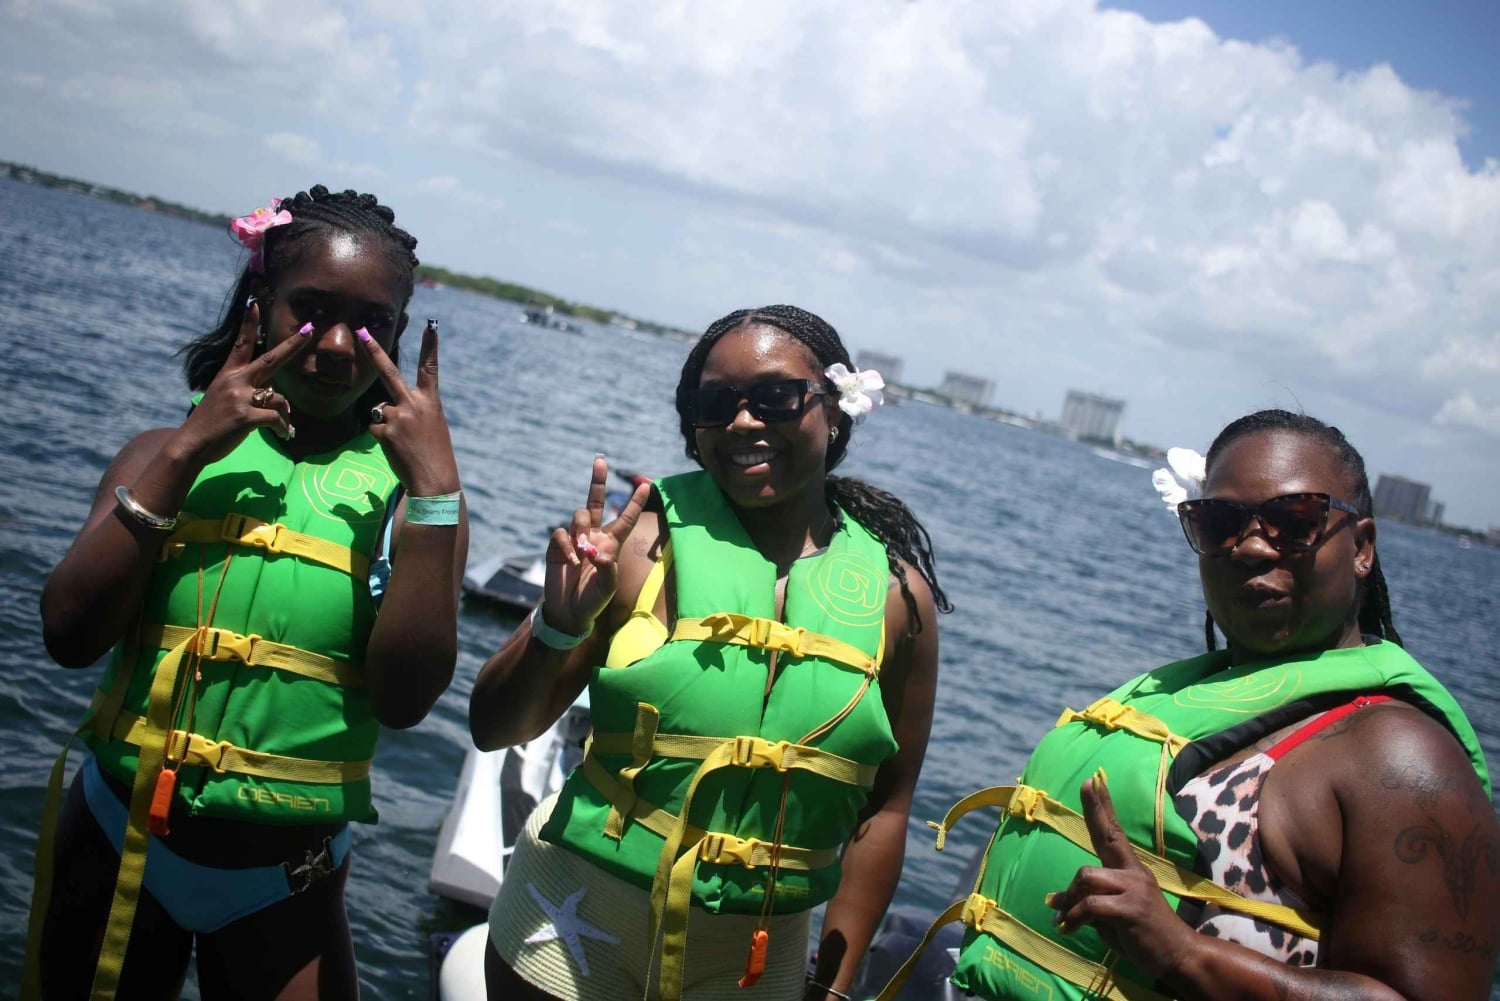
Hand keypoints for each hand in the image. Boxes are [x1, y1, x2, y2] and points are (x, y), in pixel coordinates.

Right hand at [173, 300, 303, 463]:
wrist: (191, 445)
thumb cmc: (210, 424)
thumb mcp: (224, 399)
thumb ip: (247, 390)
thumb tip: (273, 393)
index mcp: (228, 374)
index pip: (241, 345)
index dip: (248, 324)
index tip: (254, 305)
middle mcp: (235, 381)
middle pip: (271, 359)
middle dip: (293, 344)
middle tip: (310, 330)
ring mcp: (240, 397)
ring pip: (280, 399)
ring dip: (286, 414)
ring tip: (283, 427)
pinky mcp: (246, 416)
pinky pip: (277, 419)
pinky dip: (284, 428)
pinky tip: (284, 435)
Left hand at [358, 319, 459, 495]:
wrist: (434, 479)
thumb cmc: (436, 454)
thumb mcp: (432, 425)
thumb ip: (414, 410)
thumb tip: (387, 406)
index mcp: (431, 402)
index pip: (431, 368)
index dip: (431, 345)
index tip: (431, 325)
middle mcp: (414, 405)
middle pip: (389, 372)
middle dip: (374, 351)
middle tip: (361, 331)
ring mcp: (398, 417)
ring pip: (380, 409)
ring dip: (386, 422)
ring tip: (403, 441)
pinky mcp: (384, 431)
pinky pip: (375, 427)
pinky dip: (382, 437)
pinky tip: (395, 448)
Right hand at [541, 456, 649, 635]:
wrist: (570, 611)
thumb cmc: (593, 600)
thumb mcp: (608, 586)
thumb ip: (608, 567)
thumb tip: (596, 550)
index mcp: (611, 543)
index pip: (625, 519)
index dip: (635, 503)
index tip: (646, 484)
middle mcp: (593, 536)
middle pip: (595, 501)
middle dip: (597, 480)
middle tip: (600, 459)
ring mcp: (575, 539)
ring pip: (579, 516)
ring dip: (582, 530)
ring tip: (583, 554)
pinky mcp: (557, 545)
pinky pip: (562, 533)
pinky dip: (567, 545)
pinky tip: (571, 561)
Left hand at [1046, 772, 1197, 979]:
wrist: (1178, 956)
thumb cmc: (1141, 936)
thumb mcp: (1107, 918)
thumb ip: (1084, 903)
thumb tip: (1051, 901)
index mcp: (1129, 871)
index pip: (1112, 833)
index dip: (1103, 808)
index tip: (1094, 781)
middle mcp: (1134, 872)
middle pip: (1108, 836)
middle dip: (1095, 809)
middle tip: (1087, 782)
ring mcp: (1135, 888)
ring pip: (1086, 877)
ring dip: (1070, 901)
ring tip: (1066, 922)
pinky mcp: (1131, 909)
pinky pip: (1090, 904)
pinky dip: (1074, 917)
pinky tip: (1069, 929)